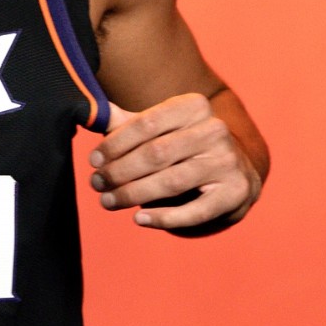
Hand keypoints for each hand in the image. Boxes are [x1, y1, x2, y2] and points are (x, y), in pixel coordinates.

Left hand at [89, 93, 260, 230]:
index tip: (94, 160)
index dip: (115, 143)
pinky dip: (164, 218)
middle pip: (156, 153)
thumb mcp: (161, 129)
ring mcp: (228, 162)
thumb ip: (127, 123)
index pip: (147, 123)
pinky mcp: (235, 193)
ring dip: (133, 195)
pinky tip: (139, 219)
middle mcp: (215, 130)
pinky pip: (194, 211)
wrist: (234, 171)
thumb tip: (90, 113)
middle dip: (120, 171)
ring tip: (108, 201)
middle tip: (96, 183)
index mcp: (195, 106)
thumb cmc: (184, 147)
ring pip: (171, 182)